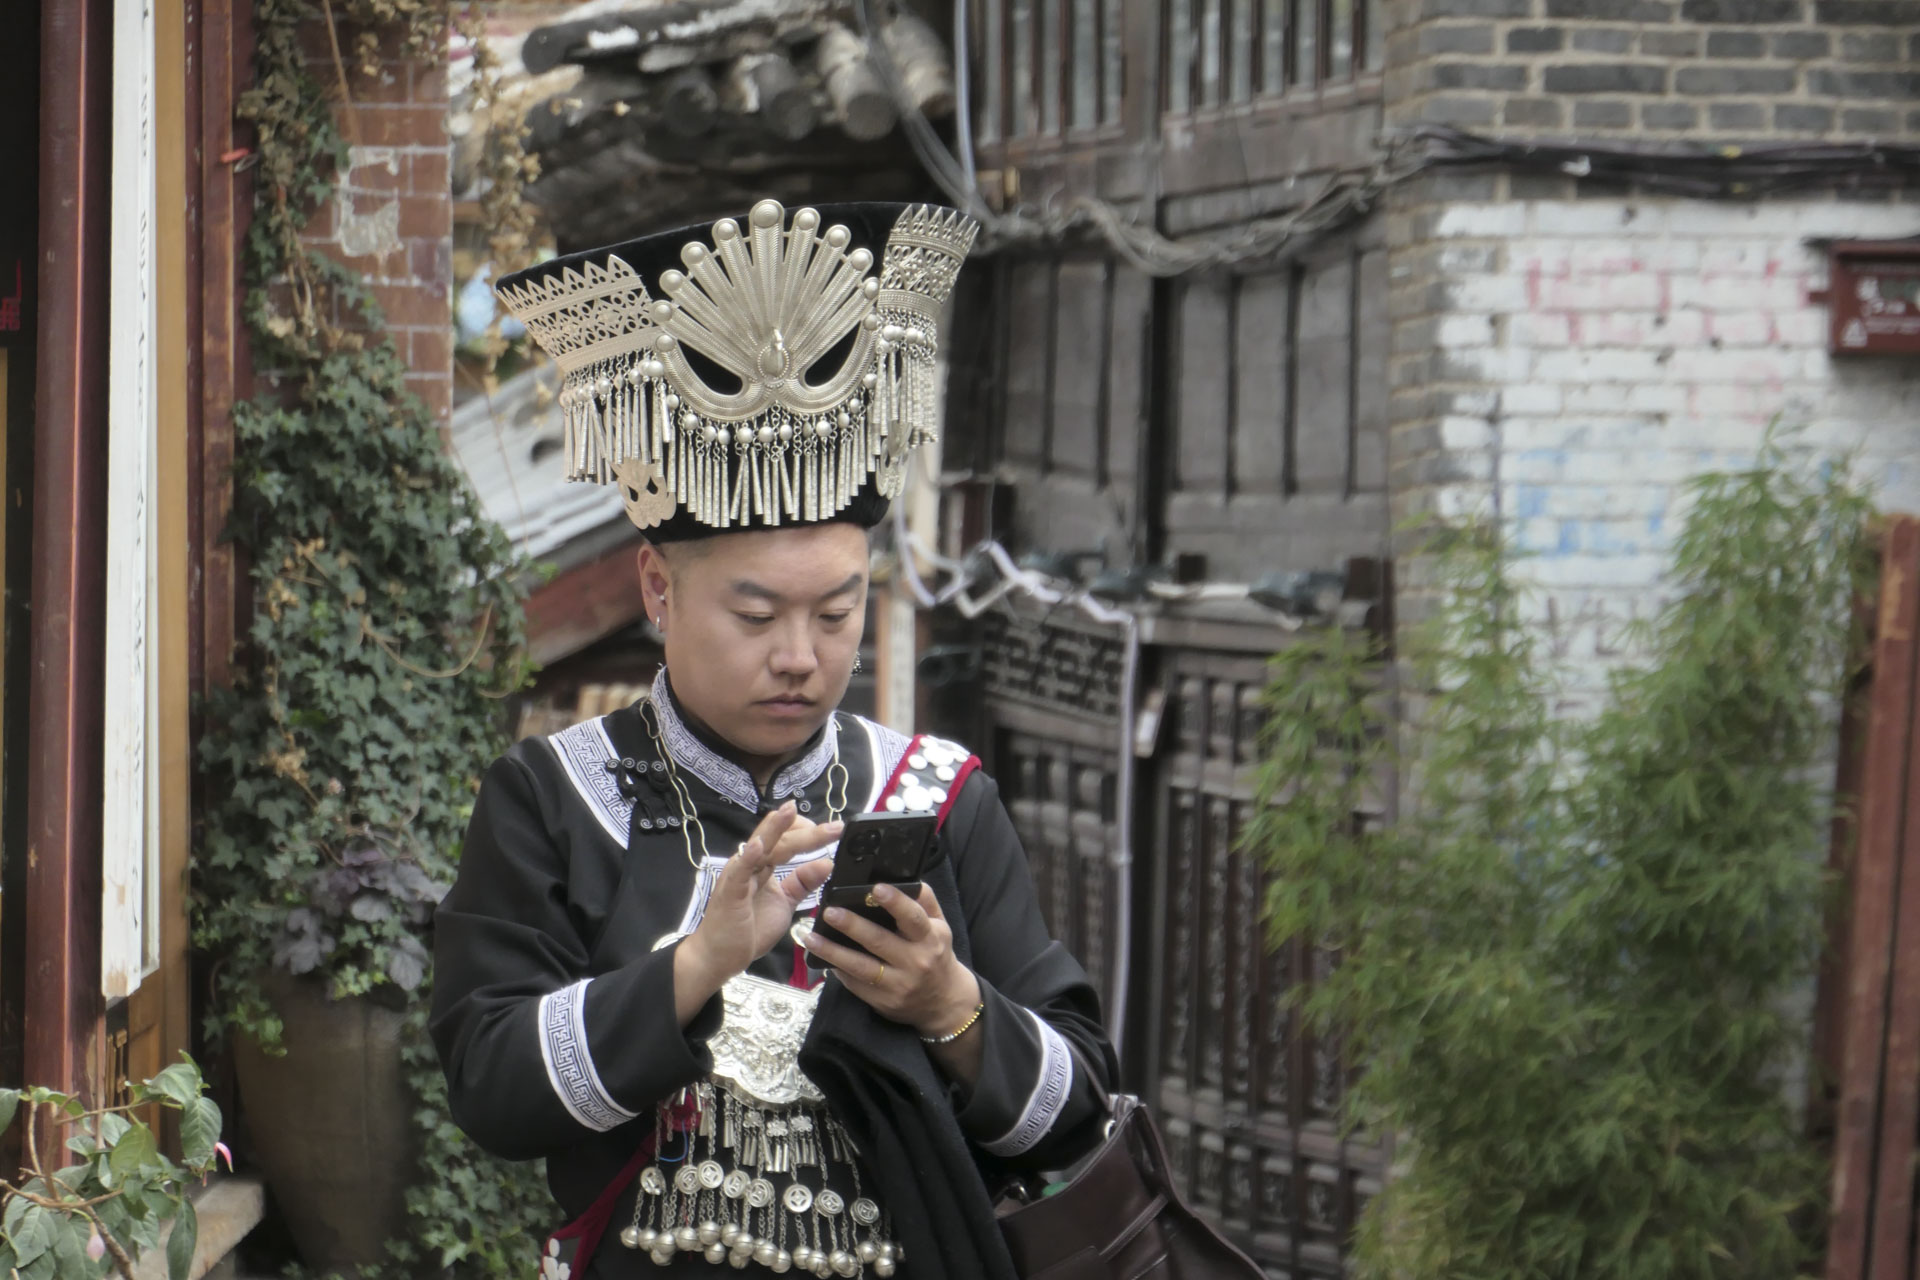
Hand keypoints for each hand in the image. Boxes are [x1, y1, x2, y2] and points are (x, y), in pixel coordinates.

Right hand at [676, 802, 840, 1009]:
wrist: (719, 956)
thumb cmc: (748, 929)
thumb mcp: (784, 903)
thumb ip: (803, 883)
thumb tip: (827, 863)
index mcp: (764, 864)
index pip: (787, 838)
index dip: (809, 832)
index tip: (834, 832)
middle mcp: (751, 864)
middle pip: (782, 840)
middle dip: (810, 833)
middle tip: (837, 827)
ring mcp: (739, 875)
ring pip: (759, 846)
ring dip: (776, 828)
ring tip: (790, 810)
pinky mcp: (730, 892)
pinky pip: (740, 871)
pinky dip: (748, 856)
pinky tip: (759, 845)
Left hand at [799, 883, 980, 1039]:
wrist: (942, 1001)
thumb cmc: (936, 954)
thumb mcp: (939, 926)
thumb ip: (924, 901)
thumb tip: (905, 876)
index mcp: (929, 938)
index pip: (913, 918)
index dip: (896, 902)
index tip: (876, 888)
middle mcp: (914, 961)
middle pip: (879, 941)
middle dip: (852, 925)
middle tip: (829, 911)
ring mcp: (897, 984)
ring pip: (860, 966)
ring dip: (833, 951)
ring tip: (811, 937)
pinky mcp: (882, 1000)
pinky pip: (855, 983)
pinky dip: (837, 969)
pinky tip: (821, 958)